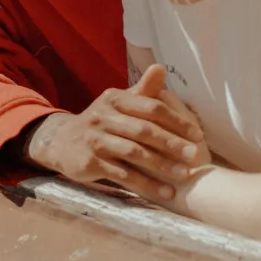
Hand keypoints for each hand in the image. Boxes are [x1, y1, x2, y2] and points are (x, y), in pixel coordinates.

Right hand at [24, 64, 207, 203]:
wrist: (62, 142)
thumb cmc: (101, 122)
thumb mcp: (118, 103)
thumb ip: (142, 91)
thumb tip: (161, 67)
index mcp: (115, 99)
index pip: (150, 107)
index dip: (176, 121)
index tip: (197, 135)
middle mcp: (103, 117)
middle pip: (143, 130)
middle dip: (172, 144)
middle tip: (195, 156)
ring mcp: (95, 140)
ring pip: (134, 153)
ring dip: (162, 166)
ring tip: (184, 176)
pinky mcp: (90, 162)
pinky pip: (123, 175)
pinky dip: (146, 184)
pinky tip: (165, 192)